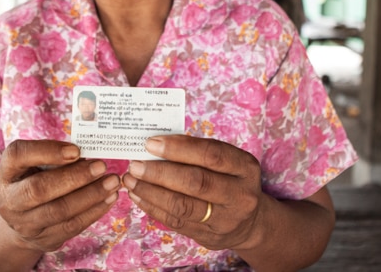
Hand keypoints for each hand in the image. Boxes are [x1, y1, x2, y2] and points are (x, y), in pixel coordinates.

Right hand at [0, 140, 120, 252]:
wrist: (22, 219)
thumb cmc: (33, 179)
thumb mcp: (33, 163)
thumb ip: (53, 155)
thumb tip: (89, 149)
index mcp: (6, 172)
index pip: (18, 155)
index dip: (47, 151)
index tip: (76, 150)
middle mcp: (9, 200)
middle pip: (40, 189)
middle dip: (75, 177)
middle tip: (102, 166)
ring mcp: (25, 224)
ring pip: (60, 211)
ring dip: (91, 195)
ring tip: (112, 181)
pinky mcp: (44, 239)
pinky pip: (72, 226)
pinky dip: (95, 210)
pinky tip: (110, 198)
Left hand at [122, 135, 265, 251]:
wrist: (250, 222)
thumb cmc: (231, 180)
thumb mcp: (228, 161)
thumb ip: (198, 152)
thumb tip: (157, 143)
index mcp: (245, 167)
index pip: (211, 155)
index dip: (179, 148)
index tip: (151, 143)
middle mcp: (240, 195)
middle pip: (196, 182)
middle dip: (160, 173)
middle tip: (135, 165)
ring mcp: (225, 219)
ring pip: (182, 206)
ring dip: (151, 192)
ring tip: (130, 180)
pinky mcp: (209, 236)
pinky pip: (176, 222)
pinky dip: (153, 207)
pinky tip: (138, 195)